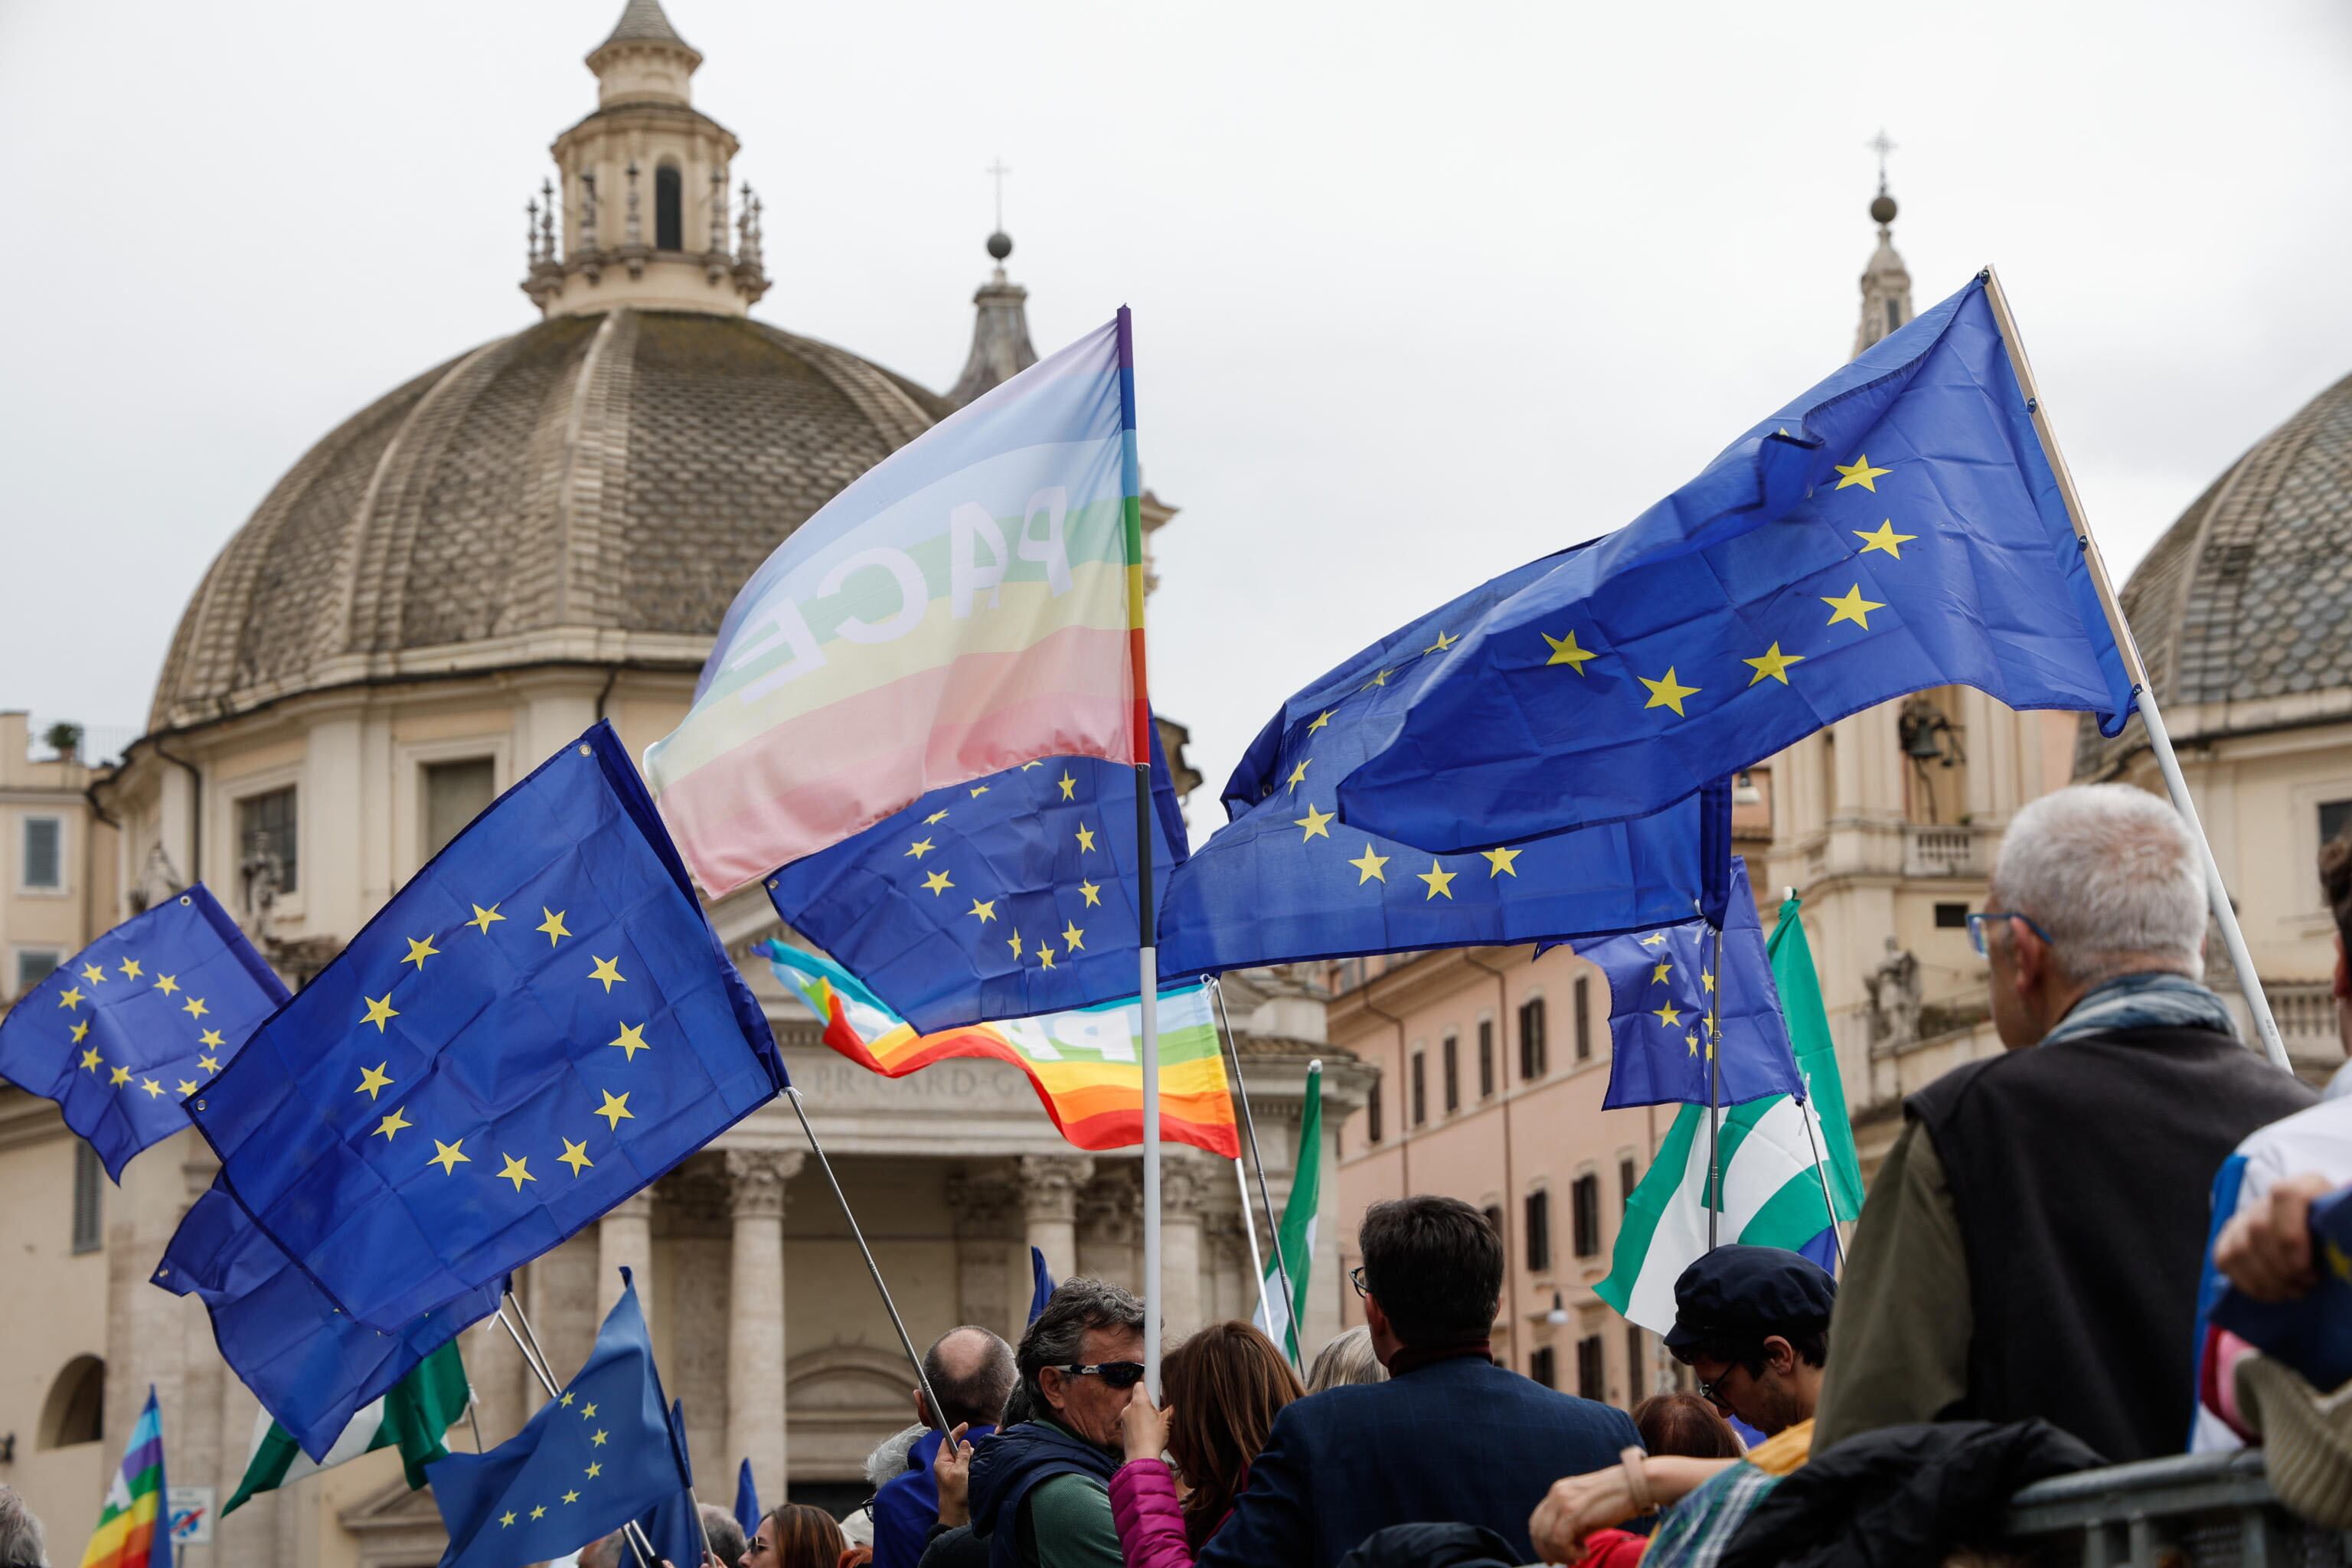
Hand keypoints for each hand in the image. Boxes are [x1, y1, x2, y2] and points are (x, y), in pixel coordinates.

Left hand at [933, 1421, 973, 1526]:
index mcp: (941, 1462)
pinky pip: (969, 1466)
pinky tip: (976, 1474)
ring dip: (972, 1460)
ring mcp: (954, 1472)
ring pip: (966, 1457)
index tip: (966, 1425)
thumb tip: (965, 1442)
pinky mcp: (961, 1478)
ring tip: (973, 1472)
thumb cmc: (955, 1496)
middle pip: (960, 1448)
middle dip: (968, 1451)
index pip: (947, 1441)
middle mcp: (947, 1465)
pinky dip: (974, 1467)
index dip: (956, 1432)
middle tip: (971, 1462)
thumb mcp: (959, 1472)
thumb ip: (962, 1455)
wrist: (957, 1516)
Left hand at [1120, 1384, 1171, 1462]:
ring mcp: (1124, 1419)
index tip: (1155, 1388)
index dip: (1149, 1385)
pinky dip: (1138, 1423)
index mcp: (1139, 1401)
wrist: (1142, 1459)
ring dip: (1143, 1414)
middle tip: (1159, 1412)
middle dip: (1149, 1402)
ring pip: (1135, 1410)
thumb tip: (1174, 1404)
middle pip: (1138, 1398)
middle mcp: (1128, 1408)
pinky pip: (1131, 1421)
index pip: (1141, 1384)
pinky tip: (1147, 1433)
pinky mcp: (1123, 1429)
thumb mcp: (1168, 1421)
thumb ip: (1171, 1408)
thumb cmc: (1153, 1439)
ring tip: (1153, 1425)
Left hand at [1528, 1465, 1638, 1564]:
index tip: (1552, 1558)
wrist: (1633, 1486)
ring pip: (1546, 1537)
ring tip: (1580, 1556)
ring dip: (1561, 1554)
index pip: (1537, 1522)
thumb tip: (1565, 1550)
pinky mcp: (1573, 1510)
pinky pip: (1558, 1539)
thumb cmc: (1615, 1501)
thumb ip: (1573, 1528)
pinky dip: (1569, 1552)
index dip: (1541, 1544)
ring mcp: (1563, 1501)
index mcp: (1557, 1493)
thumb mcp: (1587, 1513)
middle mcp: (1556, 1494)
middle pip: (1537, 1530)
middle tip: (1567, 1562)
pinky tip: (1585, 1551)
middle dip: (1547, 1552)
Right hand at [2218, 1172, 2337, 1300]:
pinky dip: (2248, 1283)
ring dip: (2267, 1279)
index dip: (2291, 1232)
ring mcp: (2246, 1217)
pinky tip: (2273, 1293)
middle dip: (2281, 1266)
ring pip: (2240, 1247)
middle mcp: (2270, 1199)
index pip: (2286, 1195)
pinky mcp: (2230, 1237)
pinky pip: (2226, 1259)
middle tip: (2306, 1285)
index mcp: (2306, 1187)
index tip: (2305, 1266)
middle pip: (2258, 1227)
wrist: (2325, 1243)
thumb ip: (2346, 1229)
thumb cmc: (2341, 1239)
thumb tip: (2344, 1238)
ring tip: (2294, 1291)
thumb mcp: (2347, 1230)